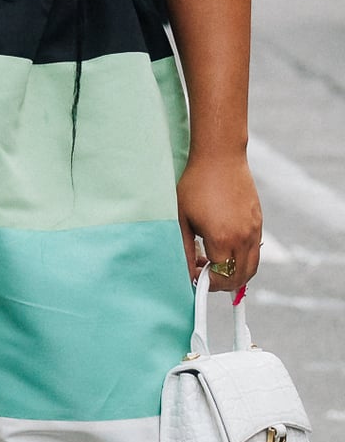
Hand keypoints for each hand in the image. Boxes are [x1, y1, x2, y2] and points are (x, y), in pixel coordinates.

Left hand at [179, 150, 261, 290]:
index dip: (207, 282)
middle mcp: (243, 237)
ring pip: (251, 266)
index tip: (195, 276)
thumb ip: (185, 250)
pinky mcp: (259, 221)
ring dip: (234, 272)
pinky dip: (242, 258)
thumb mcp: (182, 219)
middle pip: (240, 277)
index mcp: (223, 239)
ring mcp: (254, 229)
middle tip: (204, 274)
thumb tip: (186, 273)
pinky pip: (255, 250)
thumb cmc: (195, 186)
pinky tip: (223, 246)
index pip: (221, 277)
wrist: (220, 157)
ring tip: (213, 262)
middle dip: (222, 283)